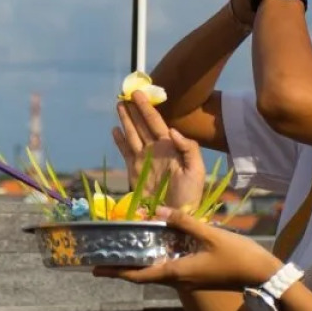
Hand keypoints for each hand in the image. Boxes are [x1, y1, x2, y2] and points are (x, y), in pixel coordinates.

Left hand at [93, 207, 281, 289]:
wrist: (264, 275)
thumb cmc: (238, 256)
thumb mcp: (210, 234)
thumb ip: (183, 222)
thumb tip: (157, 210)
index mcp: (177, 272)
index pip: (139, 275)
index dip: (116, 272)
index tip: (95, 270)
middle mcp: (179, 279)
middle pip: (143, 274)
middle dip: (121, 267)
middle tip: (100, 259)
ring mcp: (188, 279)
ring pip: (156, 270)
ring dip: (138, 262)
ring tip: (122, 250)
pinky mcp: (196, 275)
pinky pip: (169, 267)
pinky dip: (156, 258)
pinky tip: (154, 245)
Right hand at [114, 92, 203, 210]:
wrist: (175, 216)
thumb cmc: (189, 196)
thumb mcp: (196, 171)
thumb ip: (188, 148)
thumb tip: (171, 130)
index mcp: (170, 148)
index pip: (156, 122)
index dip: (147, 108)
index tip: (139, 94)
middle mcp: (155, 150)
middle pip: (142, 125)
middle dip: (135, 110)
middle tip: (126, 94)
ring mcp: (143, 160)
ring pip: (132, 135)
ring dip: (126, 120)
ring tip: (119, 106)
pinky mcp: (133, 171)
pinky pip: (125, 152)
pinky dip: (120, 141)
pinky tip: (115, 130)